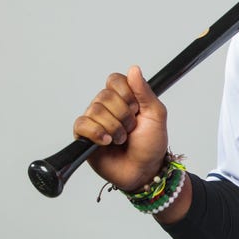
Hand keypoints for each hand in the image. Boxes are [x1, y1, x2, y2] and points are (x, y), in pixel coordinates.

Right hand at [73, 65, 169, 191]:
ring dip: (114, 128)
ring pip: (95, 110)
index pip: (114, 80)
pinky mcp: (84, 136)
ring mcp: (95, 121)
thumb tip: (134, 69)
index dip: (126, 94)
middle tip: (131, 128)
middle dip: (123, 115)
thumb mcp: (156, 114)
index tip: (137, 109)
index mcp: (123, 98)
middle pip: (104, 95)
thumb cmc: (151, 144)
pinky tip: (107, 141)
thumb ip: (144, 91)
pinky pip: (82, 124)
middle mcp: (107, 107)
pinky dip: (97, 133)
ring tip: (121, 139)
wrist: (144, 170)